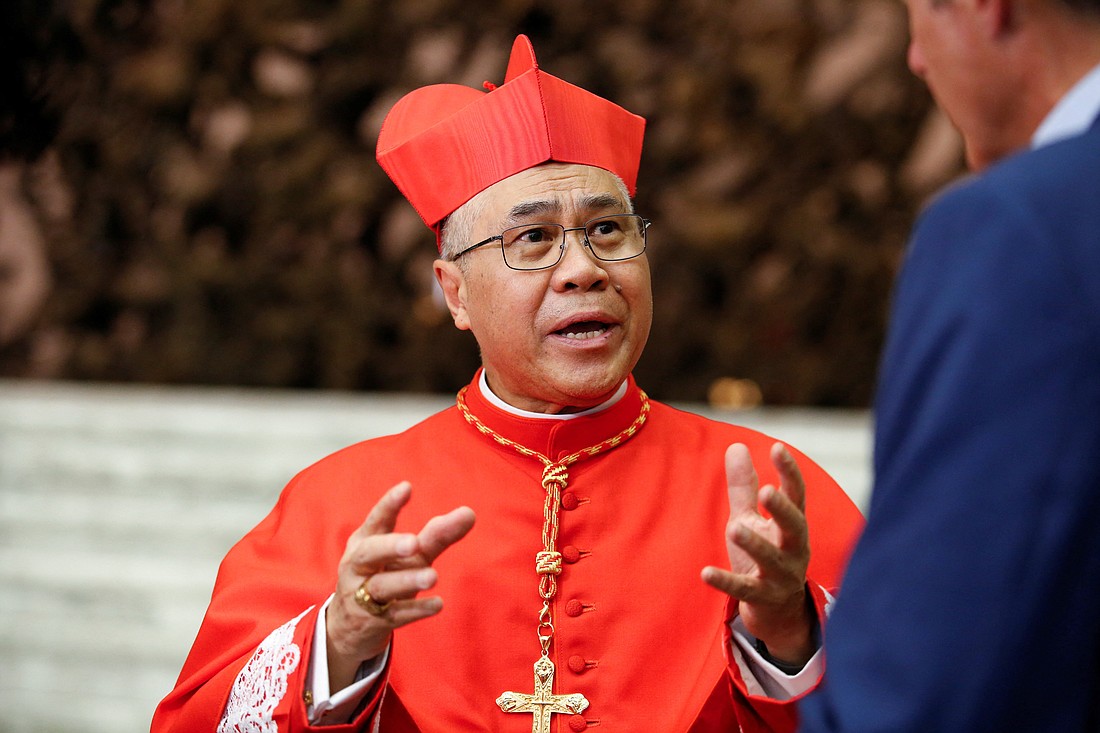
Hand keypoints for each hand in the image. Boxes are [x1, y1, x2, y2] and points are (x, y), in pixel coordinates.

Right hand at [327, 481, 475, 690]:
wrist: (349, 626)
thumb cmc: (384, 575)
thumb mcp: (409, 556)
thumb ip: (437, 535)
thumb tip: (469, 513)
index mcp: (365, 542)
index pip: (376, 521)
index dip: (389, 505)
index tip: (406, 488)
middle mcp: (358, 566)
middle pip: (369, 553)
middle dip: (390, 546)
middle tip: (413, 543)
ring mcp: (362, 595)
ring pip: (381, 586)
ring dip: (407, 580)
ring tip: (433, 576)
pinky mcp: (372, 621)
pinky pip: (394, 615)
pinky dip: (415, 610)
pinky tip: (437, 604)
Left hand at [701, 443, 813, 665]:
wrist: (777, 611)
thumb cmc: (764, 555)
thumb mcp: (752, 518)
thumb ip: (744, 486)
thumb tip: (736, 445)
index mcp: (792, 526)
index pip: (796, 495)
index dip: (789, 472)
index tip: (777, 448)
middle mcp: (793, 549)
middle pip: (794, 526)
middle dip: (782, 510)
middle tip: (766, 492)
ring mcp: (781, 575)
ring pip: (771, 559)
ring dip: (755, 544)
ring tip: (734, 528)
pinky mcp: (763, 597)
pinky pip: (745, 589)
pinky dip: (726, 581)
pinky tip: (705, 572)